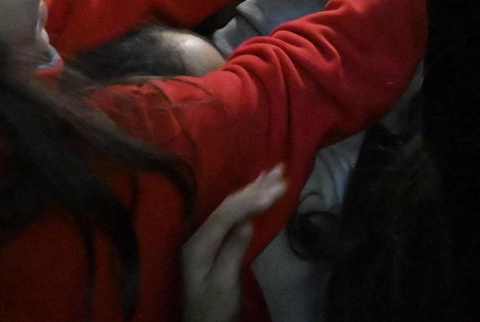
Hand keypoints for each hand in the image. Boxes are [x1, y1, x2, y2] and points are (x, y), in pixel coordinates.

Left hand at [181, 167, 287, 321]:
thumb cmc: (212, 312)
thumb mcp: (223, 285)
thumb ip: (232, 251)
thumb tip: (247, 223)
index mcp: (197, 246)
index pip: (225, 215)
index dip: (250, 200)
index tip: (277, 190)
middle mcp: (198, 237)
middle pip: (228, 206)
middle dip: (255, 189)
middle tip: (281, 173)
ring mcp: (206, 239)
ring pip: (231, 207)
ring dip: (253, 189)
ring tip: (274, 172)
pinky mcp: (215, 243)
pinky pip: (232, 215)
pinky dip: (248, 200)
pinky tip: (257, 190)